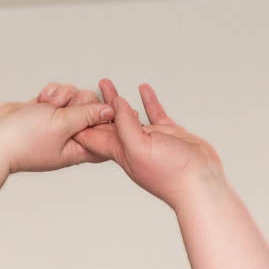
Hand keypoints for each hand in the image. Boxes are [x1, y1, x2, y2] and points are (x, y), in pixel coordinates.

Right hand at [0, 87, 116, 174]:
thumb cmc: (24, 140)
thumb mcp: (62, 125)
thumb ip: (87, 115)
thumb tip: (109, 111)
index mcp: (78, 148)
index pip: (105, 135)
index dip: (109, 120)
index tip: (105, 108)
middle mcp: (70, 136)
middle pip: (92, 109)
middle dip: (80, 101)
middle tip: (66, 108)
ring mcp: (57, 123)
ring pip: (75, 97)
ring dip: (62, 95)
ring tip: (47, 105)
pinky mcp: (46, 111)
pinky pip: (59, 93)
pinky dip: (51, 93)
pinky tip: (40, 100)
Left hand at [60, 77, 224, 207]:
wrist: (199, 184)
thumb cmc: (169, 173)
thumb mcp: (138, 148)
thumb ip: (125, 126)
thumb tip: (115, 104)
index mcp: (120, 152)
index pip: (94, 135)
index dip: (82, 120)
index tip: (70, 105)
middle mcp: (132, 146)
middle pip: (107, 124)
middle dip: (95, 107)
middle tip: (85, 89)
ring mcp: (150, 140)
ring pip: (129, 116)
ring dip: (117, 101)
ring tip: (106, 84)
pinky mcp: (168, 134)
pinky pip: (154, 113)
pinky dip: (147, 100)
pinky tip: (143, 88)